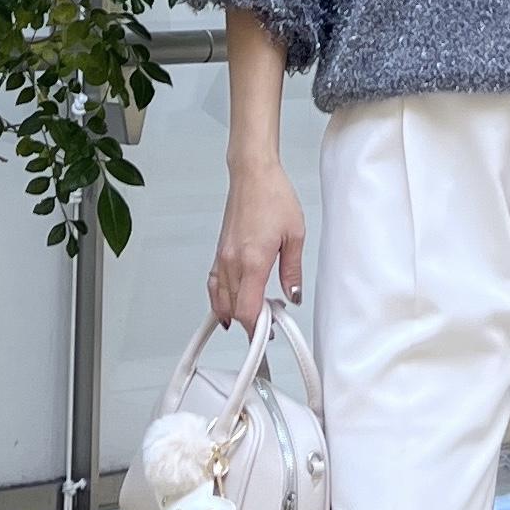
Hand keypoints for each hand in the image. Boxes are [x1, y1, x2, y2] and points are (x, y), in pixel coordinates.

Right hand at [208, 156, 304, 336]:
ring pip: (221, 299)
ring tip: (253, 320)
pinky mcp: (220, 252)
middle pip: (233, 309)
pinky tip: (227, 308)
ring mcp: (223, 257)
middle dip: (250, 324)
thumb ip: (293, 271)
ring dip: (235, 314)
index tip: (268, 335)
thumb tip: (293, 295)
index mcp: (252, 260)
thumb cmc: (273, 196)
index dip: (256, 328)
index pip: (247, 309)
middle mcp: (233, 261)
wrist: (253, 174)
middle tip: (268, 328)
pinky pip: (215, 284)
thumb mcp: (295, 236)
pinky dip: (220, 300)